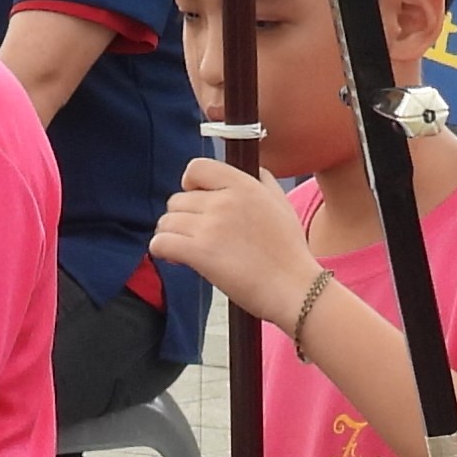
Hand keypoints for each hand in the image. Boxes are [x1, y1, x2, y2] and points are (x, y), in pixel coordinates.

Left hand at [146, 154, 320, 332]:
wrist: (295, 288)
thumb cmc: (289, 253)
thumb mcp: (281, 204)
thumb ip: (263, 181)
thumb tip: (251, 170)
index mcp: (244, 185)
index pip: (197, 167)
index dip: (190, 184)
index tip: (195, 199)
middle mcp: (224, 201)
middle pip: (177, 200)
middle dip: (181, 218)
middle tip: (194, 236)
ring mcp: (210, 226)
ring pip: (166, 222)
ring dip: (171, 236)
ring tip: (185, 250)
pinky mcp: (199, 253)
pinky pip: (161, 243)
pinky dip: (162, 251)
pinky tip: (176, 259)